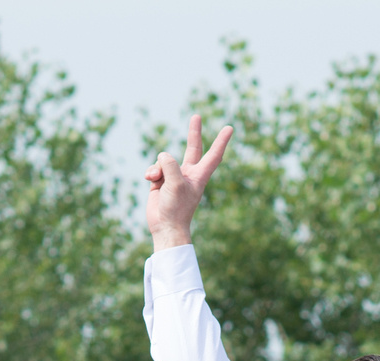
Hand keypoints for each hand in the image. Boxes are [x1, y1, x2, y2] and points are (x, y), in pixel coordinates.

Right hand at [145, 115, 232, 250]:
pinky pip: (154, 168)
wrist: (164, 226)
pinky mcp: (161, 180)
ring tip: (158, 181)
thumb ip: (170, 165)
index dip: (221, 141)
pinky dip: (151, 172)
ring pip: (164, 159)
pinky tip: (150, 181)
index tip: (229, 128)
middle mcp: (188, 174)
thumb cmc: (175, 208)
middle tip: (197, 116)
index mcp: (199, 175)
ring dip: (158, 168)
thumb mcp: (175, 184)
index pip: (213, 155)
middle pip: (192, 148)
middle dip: (193, 132)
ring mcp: (174, 176)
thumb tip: (163, 155)